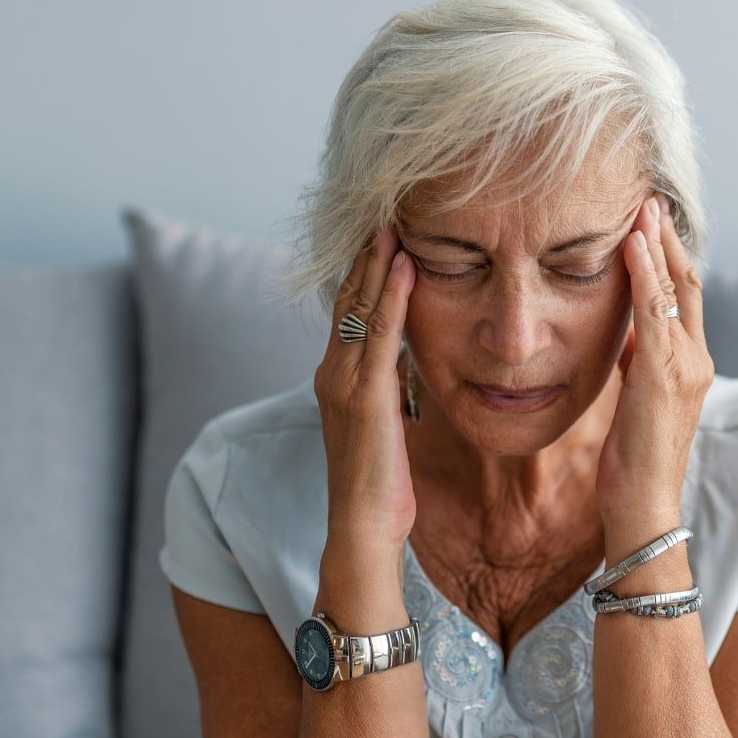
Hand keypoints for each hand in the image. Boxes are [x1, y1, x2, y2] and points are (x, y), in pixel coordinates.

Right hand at [312, 224, 417, 552]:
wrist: (363, 526)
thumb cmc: (380, 483)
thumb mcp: (384, 424)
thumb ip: (386, 388)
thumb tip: (401, 361)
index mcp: (336, 378)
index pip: (348, 312)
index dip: (362, 271)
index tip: (380, 235)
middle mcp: (332, 372)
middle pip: (349, 299)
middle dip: (366, 254)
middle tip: (384, 211)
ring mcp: (344, 382)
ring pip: (360, 307)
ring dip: (378, 262)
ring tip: (393, 222)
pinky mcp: (364, 396)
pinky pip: (381, 334)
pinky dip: (392, 295)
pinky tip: (405, 265)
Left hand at [596, 192, 712, 525]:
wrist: (644, 507)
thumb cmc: (634, 461)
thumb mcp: (635, 401)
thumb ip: (638, 365)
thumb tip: (627, 336)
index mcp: (690, 366)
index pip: (685, 300)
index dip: (670, 259)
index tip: (651, 225)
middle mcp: (697, 360)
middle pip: (689, 284)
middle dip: (669, 240)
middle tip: (651, 201)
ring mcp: (686, 367)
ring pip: (676, 290)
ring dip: (657, 245)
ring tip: (643, 208)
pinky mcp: (664, 375)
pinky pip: (656, 312)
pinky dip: (645, 274)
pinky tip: (632, 245)